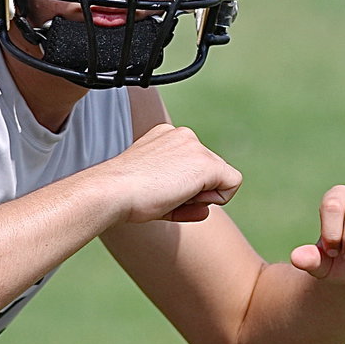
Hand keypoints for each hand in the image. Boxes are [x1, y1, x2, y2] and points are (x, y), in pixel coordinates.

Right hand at [108, 123, 242, 224]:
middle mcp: (183, 136)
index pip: (191, 165)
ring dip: (201, 197)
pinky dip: (217, 199)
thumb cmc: (124, 195)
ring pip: (220, 178)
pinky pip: (232, 184)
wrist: (112, 192)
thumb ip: (180, 195)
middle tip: (164, 199)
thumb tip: (205, 207)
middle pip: (209, 172)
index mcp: (165, 137)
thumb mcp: (153, 188)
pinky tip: (187, 198)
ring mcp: (195, 148)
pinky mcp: (206, 163)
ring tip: (170, 197)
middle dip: (194, 193)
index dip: (183, 189)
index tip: (160, 195)